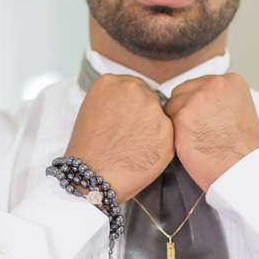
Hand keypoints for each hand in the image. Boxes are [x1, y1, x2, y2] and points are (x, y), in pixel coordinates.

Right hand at [66, 74, 174, 202]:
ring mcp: (151, 109)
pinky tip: (143, 155)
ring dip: (153, 129)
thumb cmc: (89, 149)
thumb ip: (115, 100)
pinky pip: (168, 135)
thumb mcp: (93, 110)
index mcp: (111, 82)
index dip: (132, 105)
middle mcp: (132, 89)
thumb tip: (133, 103)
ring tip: (135, 147)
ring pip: (160, 116)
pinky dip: (160, 145)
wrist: (92, 176)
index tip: (128, 118)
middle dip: (144, 115)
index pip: (134, 86)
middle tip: (131, 136)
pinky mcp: (166, 130)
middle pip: (149, 97)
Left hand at [163, 74, 258, 190]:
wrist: (240, 169)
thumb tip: (197, 97)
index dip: (196, 104)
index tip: (202, 118)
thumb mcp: (239, 109)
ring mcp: (197, 99)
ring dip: (177, 123)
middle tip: (196, 130)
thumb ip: (219, 98)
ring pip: (172, 106)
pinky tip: (187, 144)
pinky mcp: (183, 116)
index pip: (198, 85)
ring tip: (193, 139)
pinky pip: (166, 122)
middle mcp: (214, 84)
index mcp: (230, 81)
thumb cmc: (241, 148)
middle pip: (182, 92)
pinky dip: (173, 135)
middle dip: (184, 110)